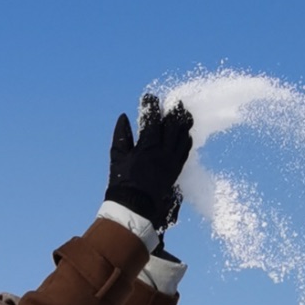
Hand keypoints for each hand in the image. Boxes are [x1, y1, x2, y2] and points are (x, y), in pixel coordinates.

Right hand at [105, 94, 193, 229]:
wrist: (135, 207)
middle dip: (175, 111)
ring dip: (185, 124)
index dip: (152, 106)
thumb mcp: (117, 156)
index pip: (152, 120)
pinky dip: (187, 141)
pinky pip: (185, 152)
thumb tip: (124, 117)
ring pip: (183, 138)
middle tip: (175, 102)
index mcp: (147, 147)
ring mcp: (172, 162)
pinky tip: (187, 135)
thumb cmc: (122, 181)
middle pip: (173, 126)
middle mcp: (163, 153)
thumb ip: (122, 135)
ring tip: (185, 114)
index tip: (150, 97)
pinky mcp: (176, 171)